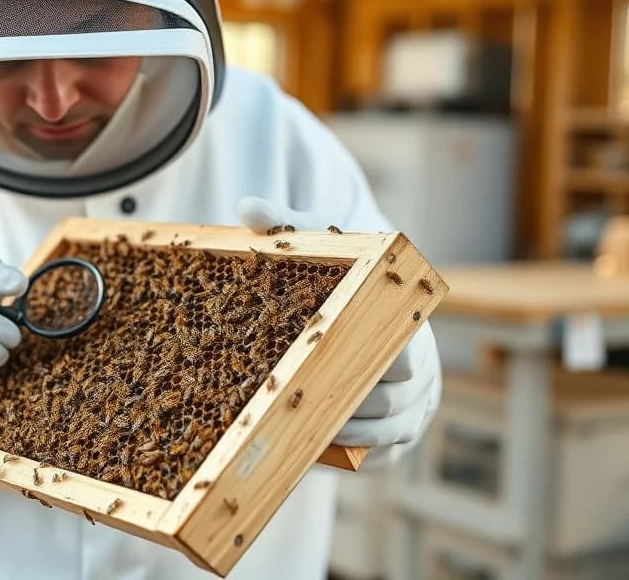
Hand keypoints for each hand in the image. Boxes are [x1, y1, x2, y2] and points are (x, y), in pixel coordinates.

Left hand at [237, 197, 441, 465]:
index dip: (364, 371)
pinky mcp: (403, 430)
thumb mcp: (319, 241)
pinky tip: (312, 458)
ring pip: (390, 435)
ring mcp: (416, 403)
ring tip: (298, 438)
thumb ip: (286, 224)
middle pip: (392, 403)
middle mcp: (421, 367)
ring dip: (348, 438)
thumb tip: (246, 207)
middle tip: (300, 413)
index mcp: (409, 322)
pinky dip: (355, 460)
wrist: (367, 292)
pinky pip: (385, 458)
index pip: (402, 358)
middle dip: (348, 410)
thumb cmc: (341, 267)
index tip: (321, 374)